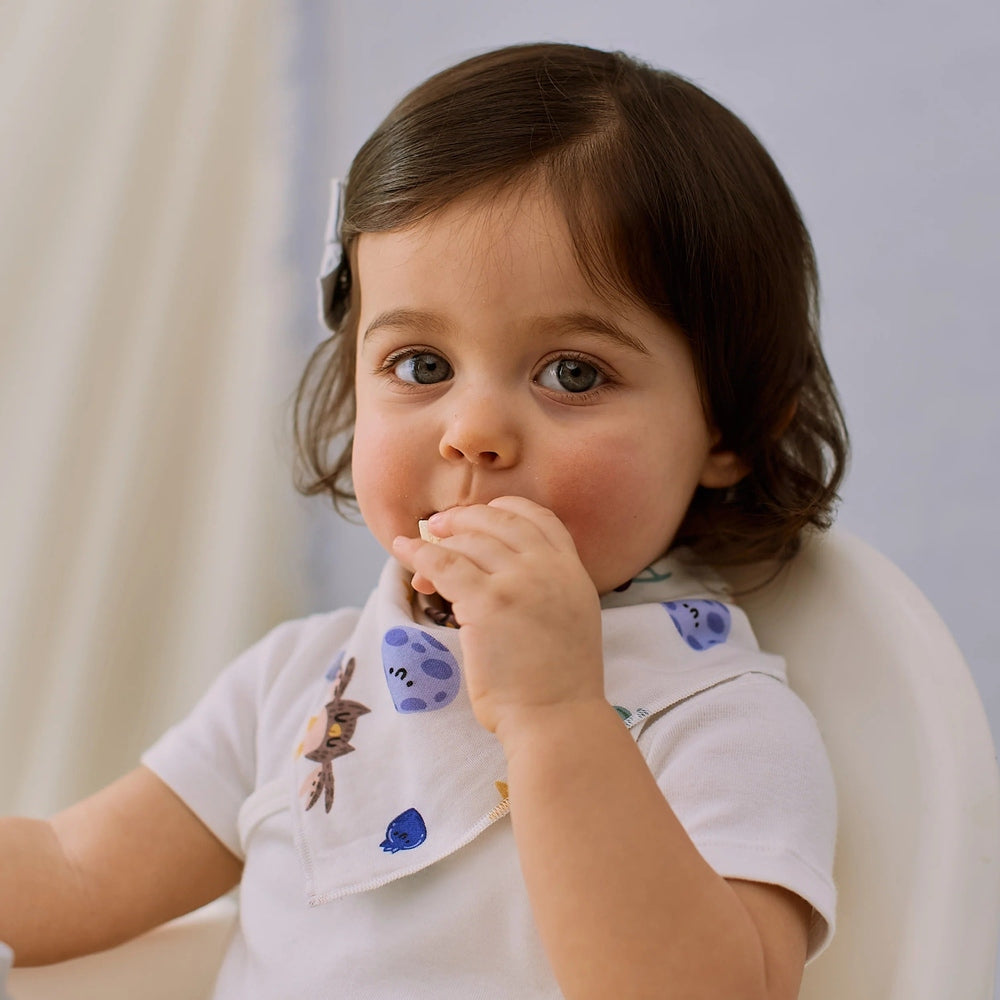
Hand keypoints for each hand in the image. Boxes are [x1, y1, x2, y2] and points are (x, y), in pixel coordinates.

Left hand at [392, 497, 604, 737]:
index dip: (505, 510)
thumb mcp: (571, 618)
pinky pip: (443, 565)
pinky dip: (418, 554)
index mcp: (573, 571)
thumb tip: (502, 570)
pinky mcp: (487, 603)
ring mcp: (519, 583)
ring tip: (418, 551)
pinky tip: (403, 551)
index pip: (540, 518)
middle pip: (499, 522)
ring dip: (438, 542)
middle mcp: (549, 569)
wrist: (558, 720)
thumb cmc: (558, 684)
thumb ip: (549, 586)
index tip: (483, 515)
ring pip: (468, 542)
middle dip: (464, 518)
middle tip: (439, 525)